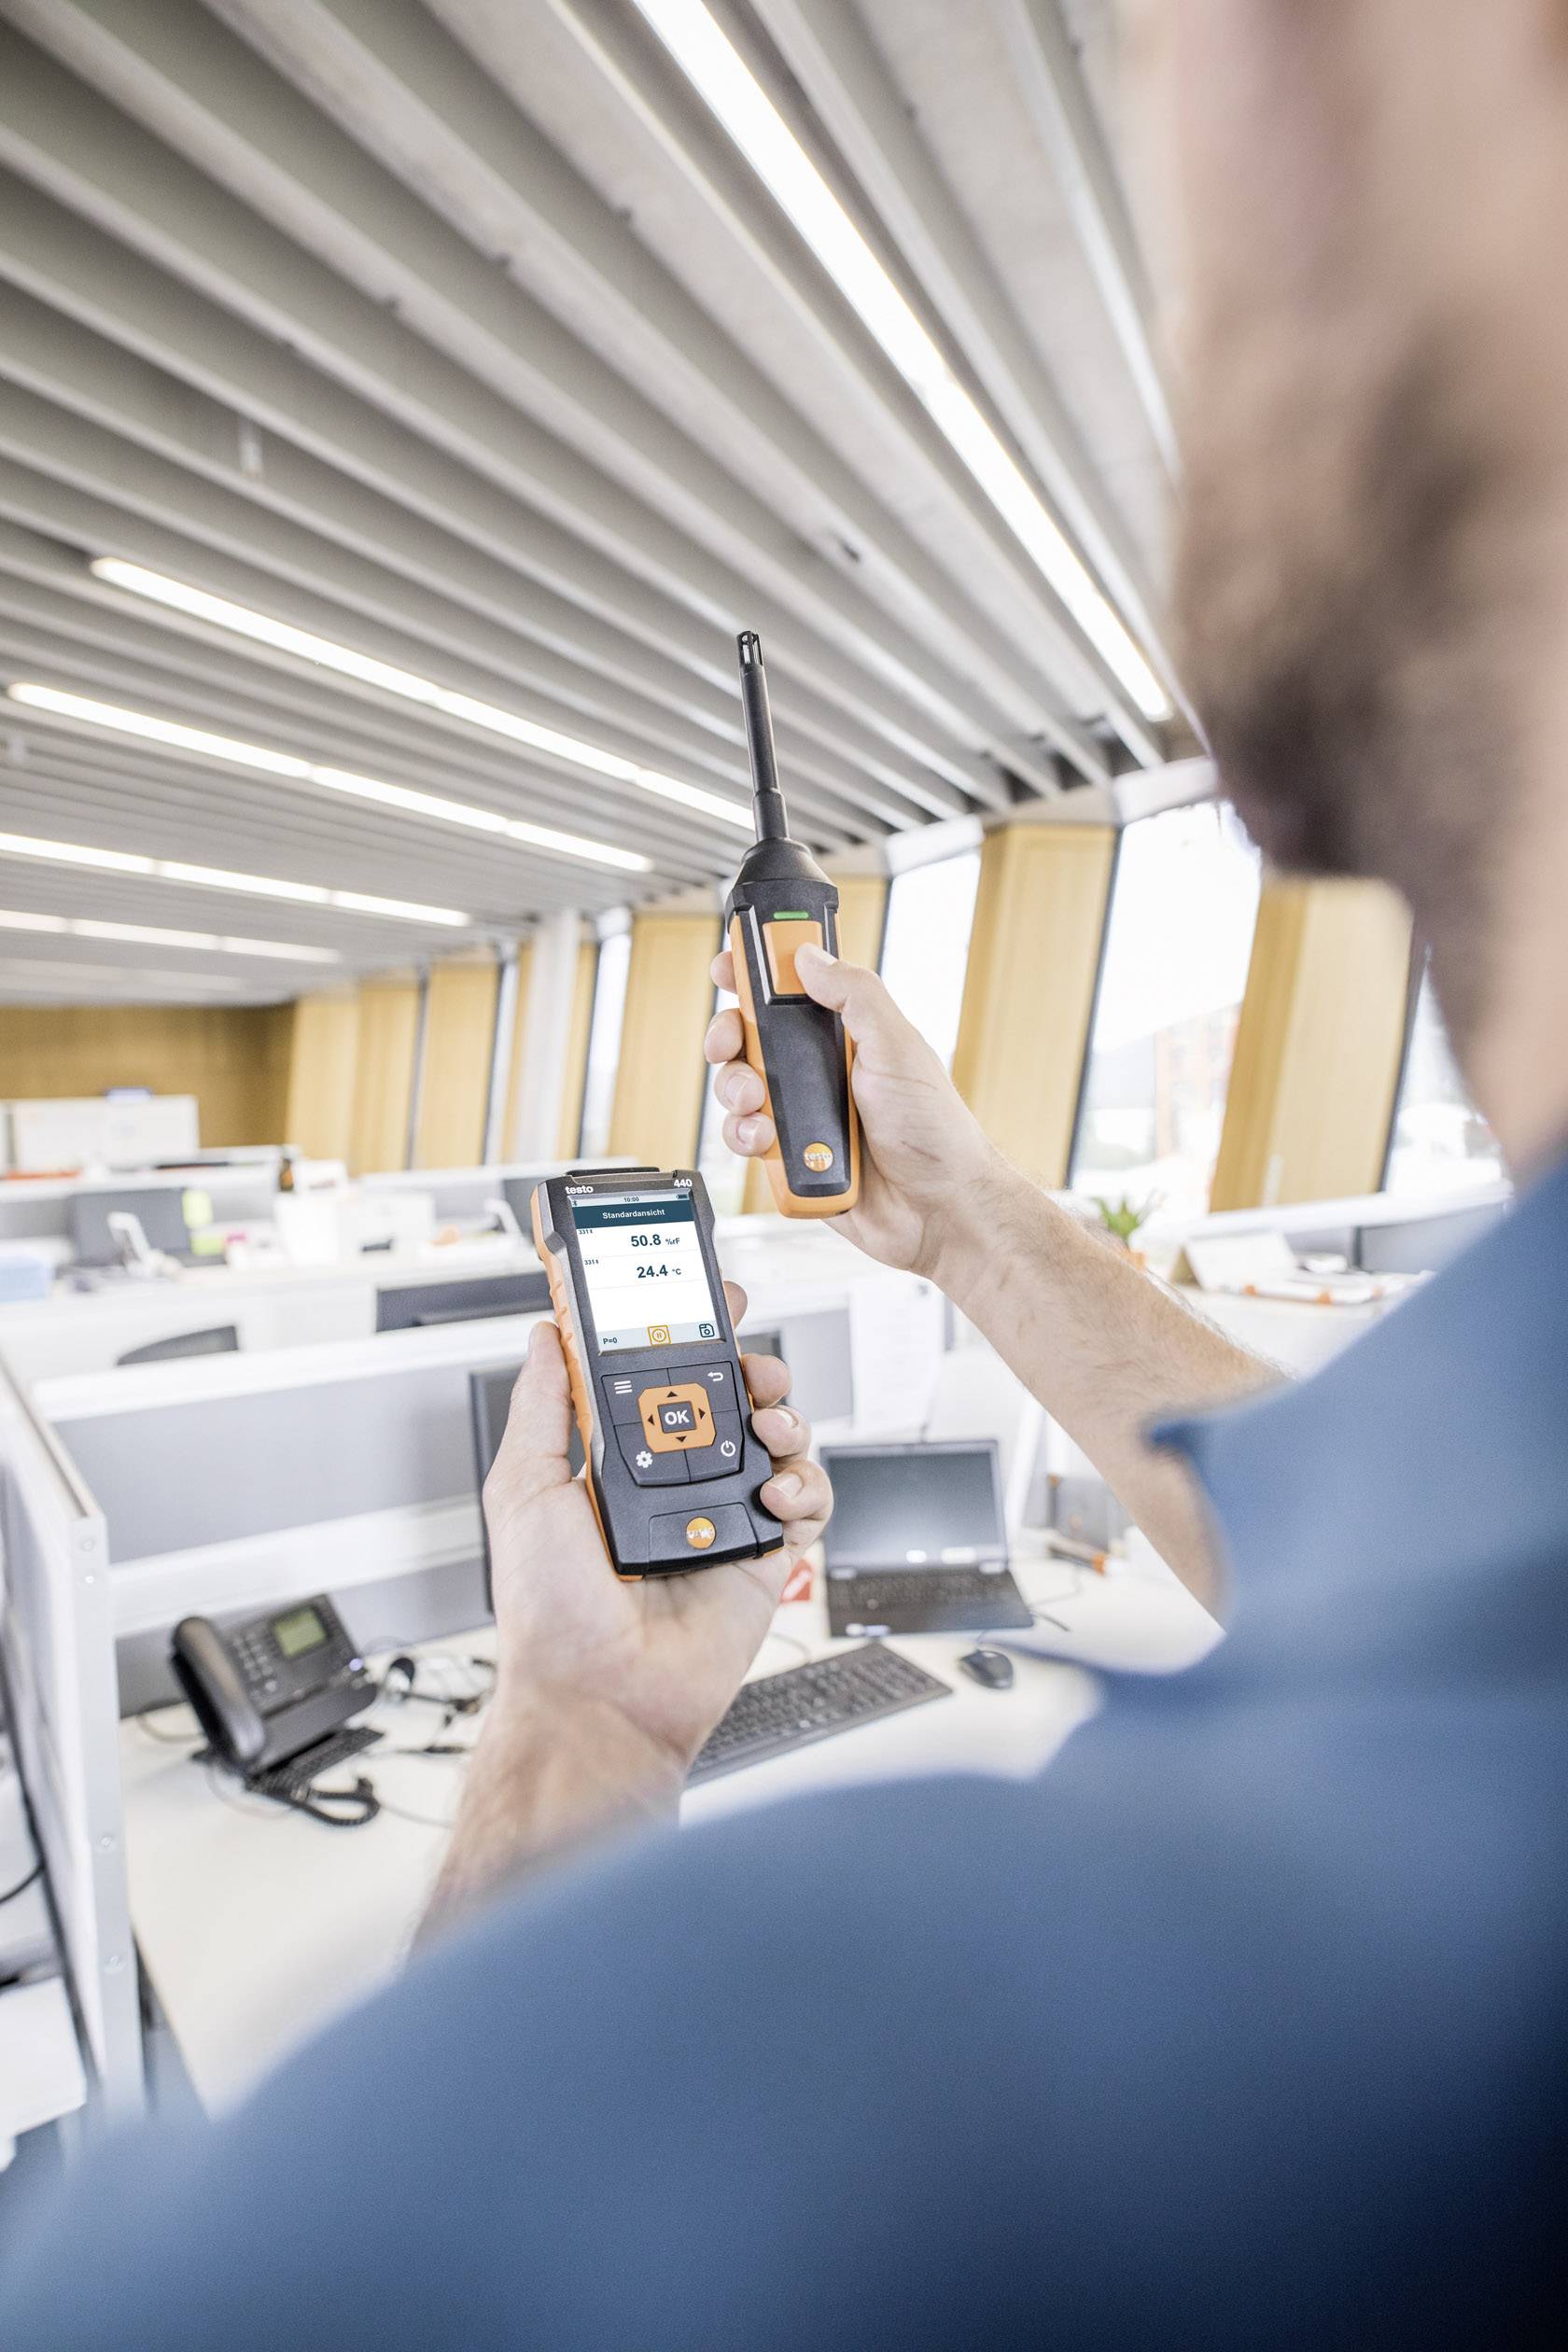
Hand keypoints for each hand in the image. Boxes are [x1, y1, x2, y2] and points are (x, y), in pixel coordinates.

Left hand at [482, 1283, 830, 1773]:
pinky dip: (806, 1487)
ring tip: (768, 1430)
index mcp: (621, 1463)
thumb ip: (542, 1408)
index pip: (664, 1382)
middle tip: (752, 1367)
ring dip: (786, 1421)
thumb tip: (541, 1338)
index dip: (692, 1338)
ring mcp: (722, 1519)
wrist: (597, 1697)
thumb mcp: (524, 1490)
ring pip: (781, 1443)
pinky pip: (808, 1505)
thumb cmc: (551, 1613)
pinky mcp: (761, 1558)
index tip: (709, 1302)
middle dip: (754, 1369)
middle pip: (735, 1402)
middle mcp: (676, 1486)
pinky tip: (775, 1493)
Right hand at [704, 942, 1007, 1277]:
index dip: (754, 975)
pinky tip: (768, 1142)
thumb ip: (855, 995)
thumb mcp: (898, 1046)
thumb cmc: (933, 1130)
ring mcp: (801, 1116)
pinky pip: (745, 1140)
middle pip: (748, 1039)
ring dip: (736, 1091)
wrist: (938, 1209)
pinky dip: (746, 1138)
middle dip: (728, 1037)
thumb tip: (809, 957)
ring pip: (738, 1089)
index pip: (790, 992)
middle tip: (729, 1044)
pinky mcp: (789, 1159)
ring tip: (759, 1104)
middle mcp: (818, 1073)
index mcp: (845, 1037)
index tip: (727, 965)